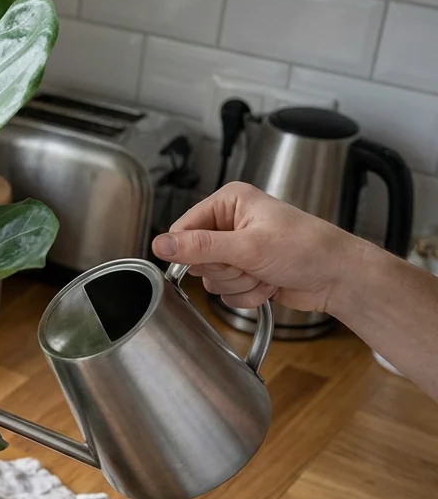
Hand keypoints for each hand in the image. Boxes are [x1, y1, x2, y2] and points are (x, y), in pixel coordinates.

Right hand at [151, 182, 369, 312]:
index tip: (218, 259)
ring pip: (211, 280)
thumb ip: (200, 246)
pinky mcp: (246, 272)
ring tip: (265, 273)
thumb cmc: (307, 249)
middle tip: (250, 264)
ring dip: (238, 284)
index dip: (192, 251)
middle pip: (196, 258)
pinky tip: (269, 284)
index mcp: (228, 202)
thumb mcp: (248, 246)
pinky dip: (247, 295)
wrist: (339, 277)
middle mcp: (230, 223)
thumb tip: (159, 244)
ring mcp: (238, 250)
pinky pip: (226, 294)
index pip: (182, 229)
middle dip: (224, 270)